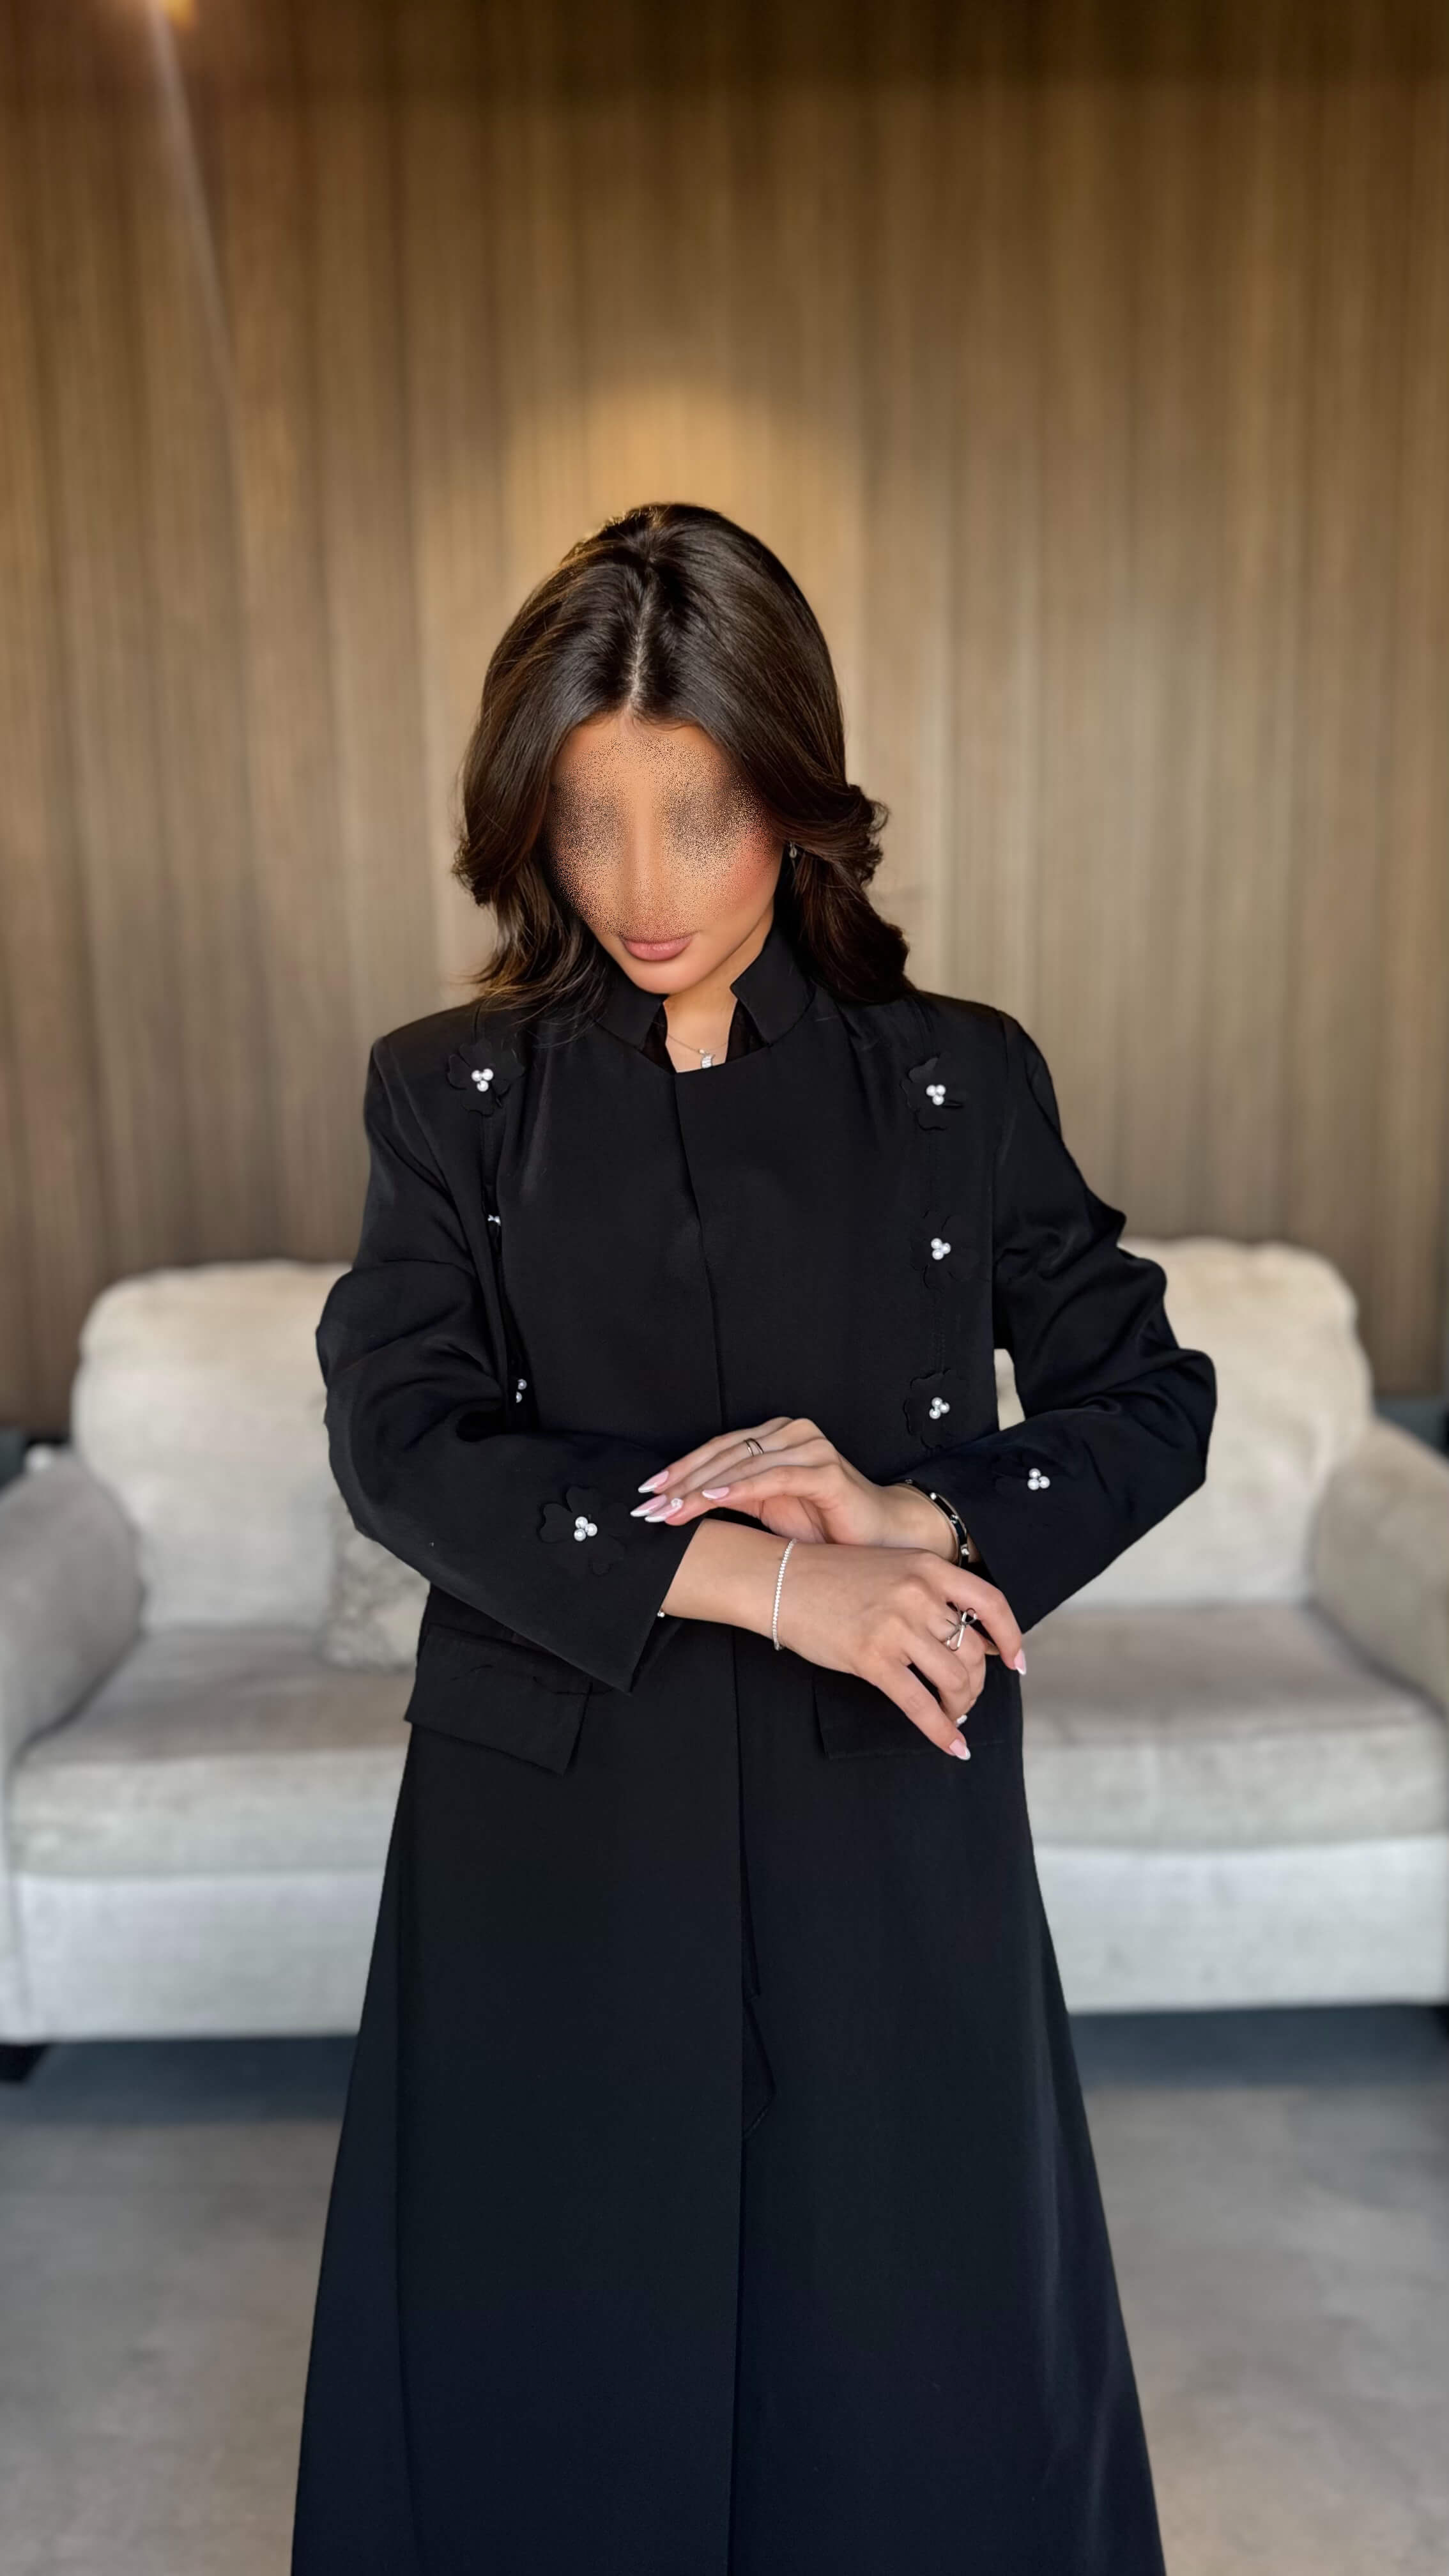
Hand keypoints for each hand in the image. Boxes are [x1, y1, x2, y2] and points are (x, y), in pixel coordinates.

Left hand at [632, 1415, 958, 1554]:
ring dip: (700, 1489)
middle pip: (724, 1454)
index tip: (647, 1493)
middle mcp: (792, 1434)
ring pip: (743, 1465)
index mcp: (776, 1438)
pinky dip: (739, 1489)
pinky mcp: (826, 1471)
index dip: (680, 1469)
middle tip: (648, 1506)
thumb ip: (732, 1496)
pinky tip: (711, 1501)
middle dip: (681, 1482)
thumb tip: (679, 1504)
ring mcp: (811, 1449)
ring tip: (669, 1509)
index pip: (718, 1450)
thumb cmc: (825, 1524)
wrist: (881, 1537)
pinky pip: (773, 1478)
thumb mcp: (769, 1508)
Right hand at [771, 1541, 1023, 1755]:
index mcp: (928, 1567)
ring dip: (959, 1705)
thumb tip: (966, 1639)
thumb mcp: (891, 1568)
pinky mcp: (872, 1657)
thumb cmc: (832, 1577)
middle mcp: (919, 1594)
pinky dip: (941, 1730)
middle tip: (965, 1698)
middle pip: (973, 1651)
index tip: (1016, 1663)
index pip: (990, 1604)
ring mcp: (896, 1625)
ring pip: (954, 1679)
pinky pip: (919, 1704)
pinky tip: (951, 1745)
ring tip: (952, 1715)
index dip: (1012, 1637)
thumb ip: (928, 1594)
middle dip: (975, 1684)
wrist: (781, 1579)